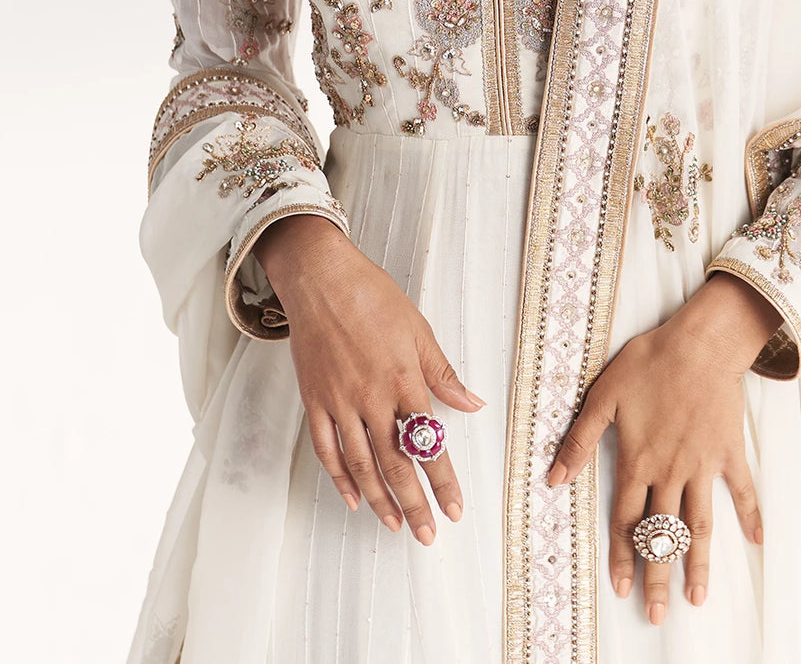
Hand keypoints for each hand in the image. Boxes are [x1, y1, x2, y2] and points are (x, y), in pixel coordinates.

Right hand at [254, 213, 485, 544]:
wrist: (321, 278)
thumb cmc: (372, 296)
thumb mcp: (418, 329)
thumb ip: (443, 372)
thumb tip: (472, 403)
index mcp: (403, 379)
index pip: (429, 442)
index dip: (444, 480)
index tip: (456, 508)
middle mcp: (372, 397)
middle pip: (395, 463)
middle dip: (415, 503)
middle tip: (429, 535)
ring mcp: (340, 402)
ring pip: (362, 464)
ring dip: (381, 500)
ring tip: (396, 526)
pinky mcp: (315, 400)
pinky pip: (328, 449)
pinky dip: (341, 478)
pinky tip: (354, 498)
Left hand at [544, 272, 782, 624]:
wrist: (699, 343)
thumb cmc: (648, 363)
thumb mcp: (603, 397)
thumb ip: (579, 441)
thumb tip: (553, 479)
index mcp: (638, 461)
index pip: (626, 520)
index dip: (622, 556)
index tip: (621, 588)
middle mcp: (671, 472)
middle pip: (663, 534)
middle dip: (658, 576)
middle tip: (658, 614)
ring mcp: (703, 465)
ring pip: (699, 524)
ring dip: (698, 563)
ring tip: (697, 597)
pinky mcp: (728, 451)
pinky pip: (742, 489)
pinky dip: (750, 514)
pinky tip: (756, 541)